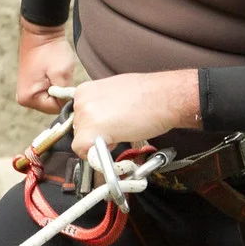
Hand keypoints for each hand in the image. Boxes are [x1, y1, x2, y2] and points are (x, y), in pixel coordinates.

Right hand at [18, 21, 77, 112]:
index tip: (67, 81)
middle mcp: (25, 98)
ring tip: (57, 71)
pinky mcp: (32, 84)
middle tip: (62, 74)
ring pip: (53, 98)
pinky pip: (49, 91)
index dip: (66, 97)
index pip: (56, 109)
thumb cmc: (51, 50)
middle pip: (53, 106)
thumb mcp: (62, 74)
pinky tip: (55, 71)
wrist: (41, 31)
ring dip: (59, 87)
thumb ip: (65, 95)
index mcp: (29, 98)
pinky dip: (55, 83)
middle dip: (62, 93)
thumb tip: (71, 107)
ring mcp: (27, 91)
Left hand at [68, 69, 198, 155]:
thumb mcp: (117, 93)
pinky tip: (116, 142)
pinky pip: (83, 151)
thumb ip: (103, 106)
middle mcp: (81, 100)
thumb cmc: (149, 96)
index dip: (96, 126)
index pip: (80, 118)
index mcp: (85, 90)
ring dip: (99, 143)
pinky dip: (96, 155)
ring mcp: (84, 115)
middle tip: (119, 130)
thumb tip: (102, 120)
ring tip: (122, 133)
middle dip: (97, 135)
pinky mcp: (91, 130)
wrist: (166, 97)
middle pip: (79, 130)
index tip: (109, 127)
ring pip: (81, 141)